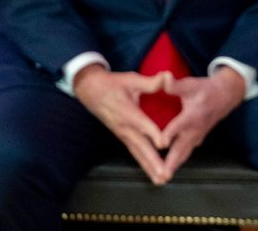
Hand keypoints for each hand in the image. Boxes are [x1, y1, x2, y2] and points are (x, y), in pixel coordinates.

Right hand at [72, 66, 170, 184]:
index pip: (142, 125)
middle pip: (141, 146)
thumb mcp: (131, 79)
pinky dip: (143, 163)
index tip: (164, 144)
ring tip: (160, 180)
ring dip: (149, 167)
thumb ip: (150, 82)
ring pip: (137, 153)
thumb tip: (167, 76)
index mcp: (128, 112)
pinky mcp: (122, 136)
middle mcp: (125, 127)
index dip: (153, 133)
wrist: (90, 90)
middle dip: (153, 161)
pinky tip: (151, 172)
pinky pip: (134, 152)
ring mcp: (122, 134)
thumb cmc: (112, 84)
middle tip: (164, 174)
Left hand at [159, 68, 245, 179]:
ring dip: (173, 166)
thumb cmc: (206, 90)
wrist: (225, 96)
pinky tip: (167, 168)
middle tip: (162, 175)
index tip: (161, 143)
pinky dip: (176, 162)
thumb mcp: (191, 84)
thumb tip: (163, 77)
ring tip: (162, 179)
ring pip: (183, 154)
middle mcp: (194, 130)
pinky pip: (185, 153)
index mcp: (192, 115)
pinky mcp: (196, 140)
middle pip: (181, 149)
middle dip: (171, 163)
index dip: (170, 134)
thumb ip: (175, 84)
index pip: (179, 126)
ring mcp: (196, 137)